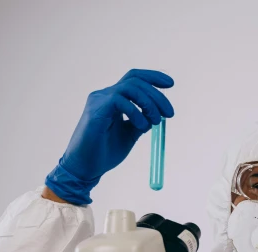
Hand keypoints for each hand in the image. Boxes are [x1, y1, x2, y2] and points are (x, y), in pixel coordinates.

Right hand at [44, 69, 174, 204]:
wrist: (86, 167)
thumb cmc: (105, 152)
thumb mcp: (130, 134)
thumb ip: (142, 121)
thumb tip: (159, 115)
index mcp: (113, 99)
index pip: (134, 79)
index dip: (153, 77)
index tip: (171, 84)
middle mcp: (105, 95)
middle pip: (136, 81)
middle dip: (158, 95)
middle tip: (170, 114)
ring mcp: (99, 100)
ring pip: (130, 87)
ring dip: (149, 103)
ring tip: (155, 121)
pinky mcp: (95, 109)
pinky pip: (121, 101)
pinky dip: (136, 112)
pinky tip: (140, 126)